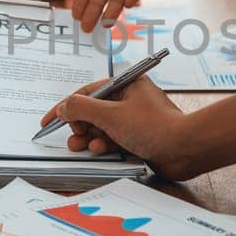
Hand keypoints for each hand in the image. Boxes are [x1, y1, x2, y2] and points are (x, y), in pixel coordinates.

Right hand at [38, 78, 210, 180]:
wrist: (185, 149)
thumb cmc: (153, 127)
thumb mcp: (111, 116)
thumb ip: (82, 109)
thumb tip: (64, 106)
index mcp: (126, 84)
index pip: (88, 93)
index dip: (66, 107)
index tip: (49, 121)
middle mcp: (131, 99)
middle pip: (94, 112)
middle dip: (80, 126)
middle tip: (74, 137)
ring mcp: (135, 120)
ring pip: (102, 128)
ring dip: (90, 138)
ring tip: (82, 146)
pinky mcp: (139, 138)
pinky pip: (114, 140)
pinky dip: (105, 145)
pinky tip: (103, 151)